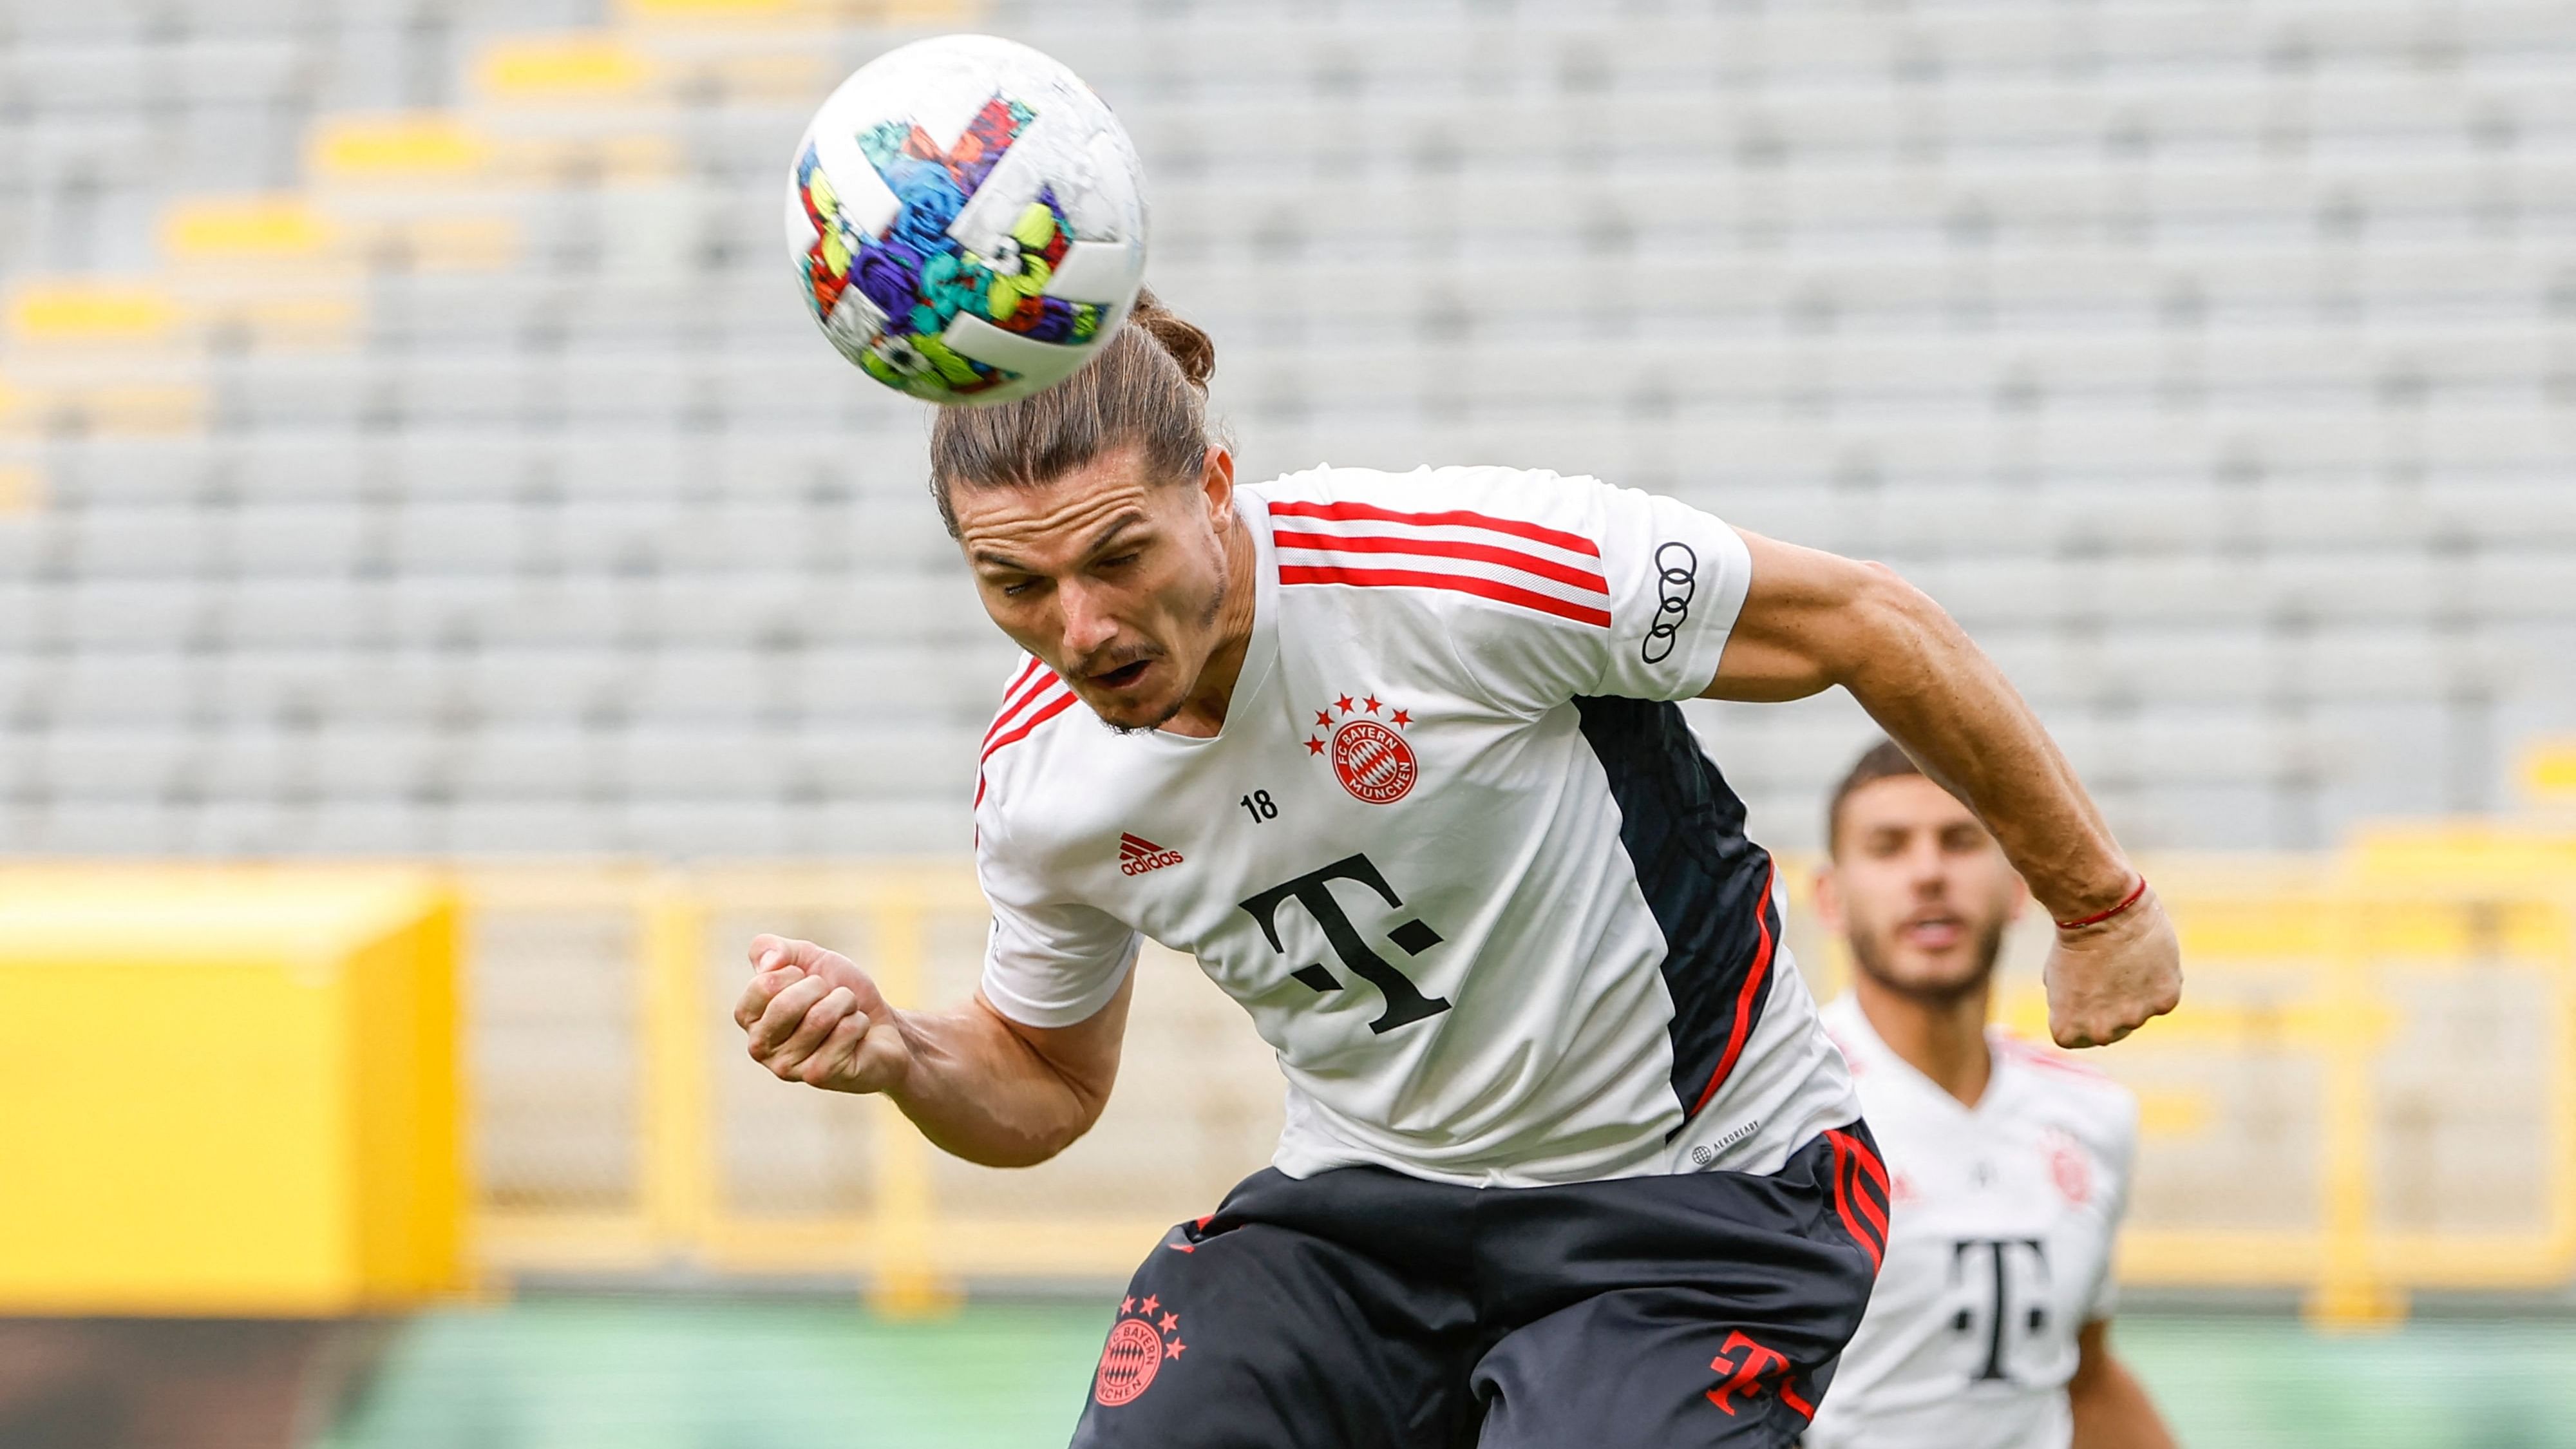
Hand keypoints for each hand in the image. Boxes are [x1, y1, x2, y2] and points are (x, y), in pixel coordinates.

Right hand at [734, 935, 912, 1093]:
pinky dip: (859, 1022)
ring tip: (846, 1014)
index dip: (796, 973)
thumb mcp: (807, 958)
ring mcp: (787, 1067)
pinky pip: (844, 1032)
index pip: (764, 984)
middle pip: (787, 1004)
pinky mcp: (818, 1076)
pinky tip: (857, 1036)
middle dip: (822, 988)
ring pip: (821, 1017)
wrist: (880, 1023)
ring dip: (845, 1004)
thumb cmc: (837, 991)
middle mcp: (760, 1047)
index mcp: (749, 1017)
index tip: (806, 980)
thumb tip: (768, 964)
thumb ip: (774, 949)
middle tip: (831, 996)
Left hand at [2042, 886, 2182, 1047]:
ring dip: (2136, 996)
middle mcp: (2102, 1033)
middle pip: (2111, 1030)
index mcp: (2069, 1032)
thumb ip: (2074, 1008)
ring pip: (2139, 1014)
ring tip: (2125, 963)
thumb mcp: (2057, 982)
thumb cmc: (2074, 940)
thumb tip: (2090, 1015)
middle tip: (2107, 975)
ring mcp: (2135, 1018)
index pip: (2079, 1038)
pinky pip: (2162, 998)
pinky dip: (2158, 981)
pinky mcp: (2164, 1001)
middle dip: (2109, 1008)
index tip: (2082, 988)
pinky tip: (2146, 959)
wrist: (2102, 912)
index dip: (2082, 1011)